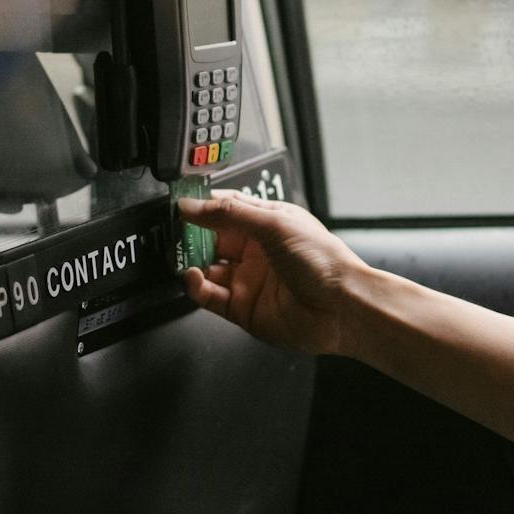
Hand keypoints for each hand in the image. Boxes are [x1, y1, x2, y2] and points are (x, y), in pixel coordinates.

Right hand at [178, 192, 369, 355]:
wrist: (341, 307)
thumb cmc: (324, 262)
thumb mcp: (273, 223)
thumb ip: (228, 213)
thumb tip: (192, 205)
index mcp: (268, 224)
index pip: (226, 209)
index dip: (202, 207)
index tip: (179, 205)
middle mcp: (257, 252)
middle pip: (212, 239)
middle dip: (190, 235)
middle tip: (172, 232)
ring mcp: (250, 281)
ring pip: (207, 268)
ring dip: (190, 261)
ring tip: (180, 256)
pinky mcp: (243, 308)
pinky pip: (210, 296)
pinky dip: (196, 287)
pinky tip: (193, 277)